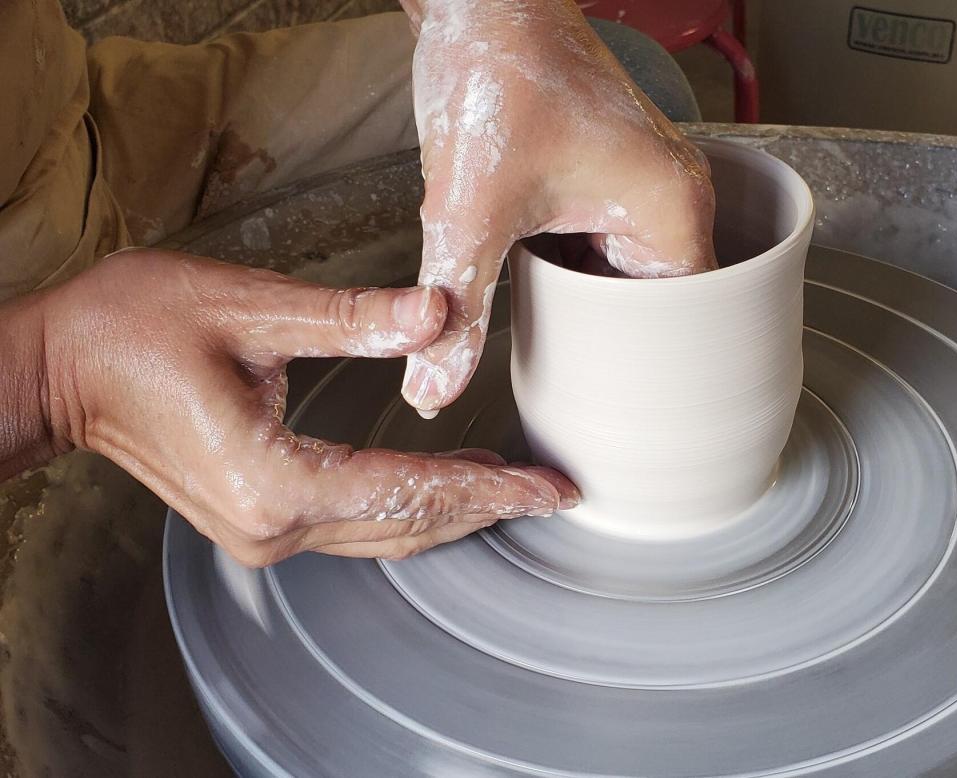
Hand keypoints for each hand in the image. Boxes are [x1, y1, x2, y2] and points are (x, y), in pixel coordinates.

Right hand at [36, 249, 578, 565]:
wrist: (59, 369)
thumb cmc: (134, 328)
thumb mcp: (249, 306)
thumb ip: (353, 318)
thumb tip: (439, 313)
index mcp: (273, 479)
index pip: (409, 489)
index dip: (488, 489)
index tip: (548, 489)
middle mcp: (272, 525)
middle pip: (406, 524)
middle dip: (485, 506)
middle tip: (553, 492)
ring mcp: (262, 531)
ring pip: (384, 532)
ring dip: (450, 509)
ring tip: (513, 486)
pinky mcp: (257, 517)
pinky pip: (354, 522)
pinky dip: (408, 505)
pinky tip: (444, 481)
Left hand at [400, 0, 717, 414]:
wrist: (481, 0)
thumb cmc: (496, 74)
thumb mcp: (471, 208)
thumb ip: (458, 306)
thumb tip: (433, 386)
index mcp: (669, 210)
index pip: (686, 325)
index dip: (645, 368)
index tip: (608, 402)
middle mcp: (671, 198)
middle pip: (657, 307)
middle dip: (609, 341)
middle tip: (571, 379)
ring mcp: (644, 185)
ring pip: (627, 279)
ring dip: (588, 306)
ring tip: (554, 339)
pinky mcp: (611, 176)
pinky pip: (605, 246)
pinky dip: (572, 271)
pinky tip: (536, 286)